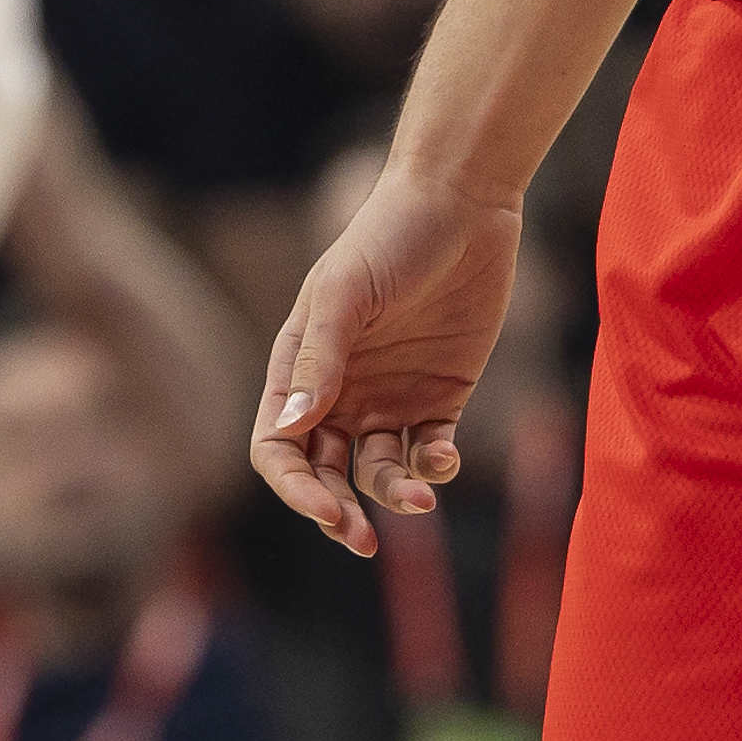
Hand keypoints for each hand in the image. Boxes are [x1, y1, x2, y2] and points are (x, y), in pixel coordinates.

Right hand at [252, 166, 520, 555]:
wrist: (463, 202)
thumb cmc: (390, 236)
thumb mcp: (346, 293)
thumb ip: (319, 357)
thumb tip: (288, 429)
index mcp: (300, 368)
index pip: (279, 449)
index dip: (295, 489)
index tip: (327, 511)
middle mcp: (340, 391)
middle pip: (325, 473)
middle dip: (338, 511)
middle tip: (363, 538)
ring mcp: (390, 395)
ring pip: (380, 471)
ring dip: (394, 494)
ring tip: (420, 499)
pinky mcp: (441, 394)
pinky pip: (430, 451)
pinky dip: (435, 466)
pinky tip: (444, 457)